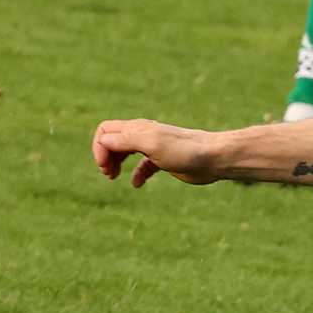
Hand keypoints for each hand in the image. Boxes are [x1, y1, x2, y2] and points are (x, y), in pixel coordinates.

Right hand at [92, 119, 221, 187]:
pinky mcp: (164, 161)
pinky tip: (137, 184)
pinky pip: (144, 166)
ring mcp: (154, 148)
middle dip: (105, 156)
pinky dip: (137, 175)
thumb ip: (126, 140)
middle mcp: (144, 135)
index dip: (99, 146)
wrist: (213, 158)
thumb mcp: (150, 143)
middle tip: (108, 173)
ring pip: (126, 152)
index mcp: (138, 128)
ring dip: (116, 163)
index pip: (106, 130)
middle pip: (113, 141)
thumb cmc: (183, 150)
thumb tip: (105, 140)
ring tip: (114, 176)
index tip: (104, 165)